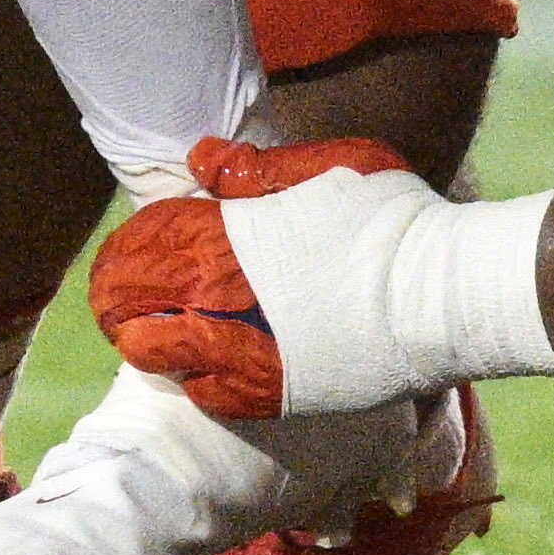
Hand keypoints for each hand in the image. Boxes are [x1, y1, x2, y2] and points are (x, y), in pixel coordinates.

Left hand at [94, 137, 443, 421]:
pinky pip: (203, 393)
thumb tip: (199, 160)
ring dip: (142, 340)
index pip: (142, 240)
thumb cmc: (390, 218)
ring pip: (155, 353)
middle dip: (115, 296)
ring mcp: (241, 352)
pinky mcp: (270, 394)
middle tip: (113, 299)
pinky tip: (195, 368)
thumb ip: (256, 166)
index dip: (123, 248)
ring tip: (141, 335)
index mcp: (226, 234)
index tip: (122, 255)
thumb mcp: (328, 164)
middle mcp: (220, 295)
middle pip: (131, 298)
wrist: (440, 297)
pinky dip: (191, 378)